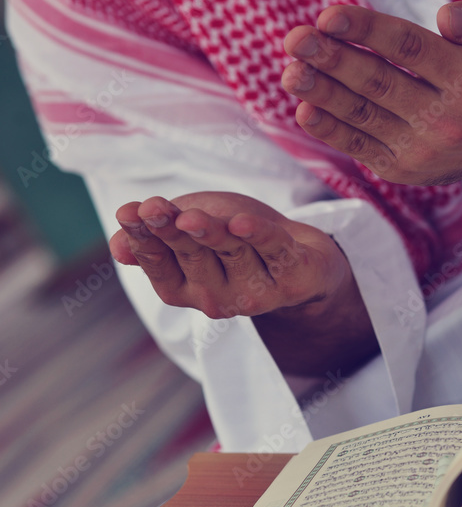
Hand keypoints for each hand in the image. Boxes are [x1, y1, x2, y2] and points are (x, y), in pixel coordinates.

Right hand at [110, 191, 376, 375]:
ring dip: (212, 233)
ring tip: (191, 217)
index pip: (158, 263)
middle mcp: (216, 299)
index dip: (143, 239)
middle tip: (154, 207)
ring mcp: (255, 292)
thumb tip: (117, 247)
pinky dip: (260, 236)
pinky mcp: (292, 279)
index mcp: (184, 290)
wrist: (299, 256)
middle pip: (192, 255)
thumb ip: (154, 239)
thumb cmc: (234, 239)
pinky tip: (243, 223)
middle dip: (172, 231)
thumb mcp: (188, 233)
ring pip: (232, 251)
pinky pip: (274, 252)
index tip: (129, 211)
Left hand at [282, 0, 461, 184]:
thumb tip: (446, 19)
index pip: (410, 50)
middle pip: (379, 84)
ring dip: (322, 93)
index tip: (327, 16)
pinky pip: (361, 146)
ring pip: (364, 116)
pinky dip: (331, 130)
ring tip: (290, 71)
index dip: (366, 32)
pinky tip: (304, 108)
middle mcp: (447, 120)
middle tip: (295, 39)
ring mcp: (423, 151)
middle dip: (333, 61)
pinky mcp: (404, 170)